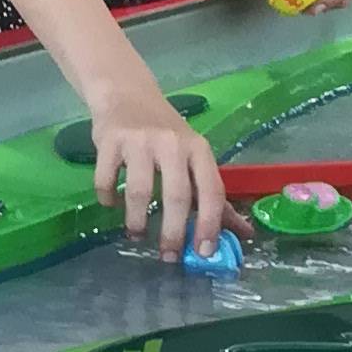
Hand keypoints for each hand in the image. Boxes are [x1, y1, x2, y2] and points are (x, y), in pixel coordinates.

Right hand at [90, 89, 231, 261]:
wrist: (127, 95)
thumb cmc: (166, 134)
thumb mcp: (194, 158)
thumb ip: (214, 197)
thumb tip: (244, 234)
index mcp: (199, 149)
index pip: (211, 190)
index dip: (210, 224)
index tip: (204, 251)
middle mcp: (173, 143)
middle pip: (176, 195)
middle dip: (172, 232)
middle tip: (167, 257)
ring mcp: (140, 141)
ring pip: (140, 191)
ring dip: (136, 221)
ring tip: (136, 235)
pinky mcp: (111, 141)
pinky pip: (106, 179)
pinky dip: (108, 198)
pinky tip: (111, 204)